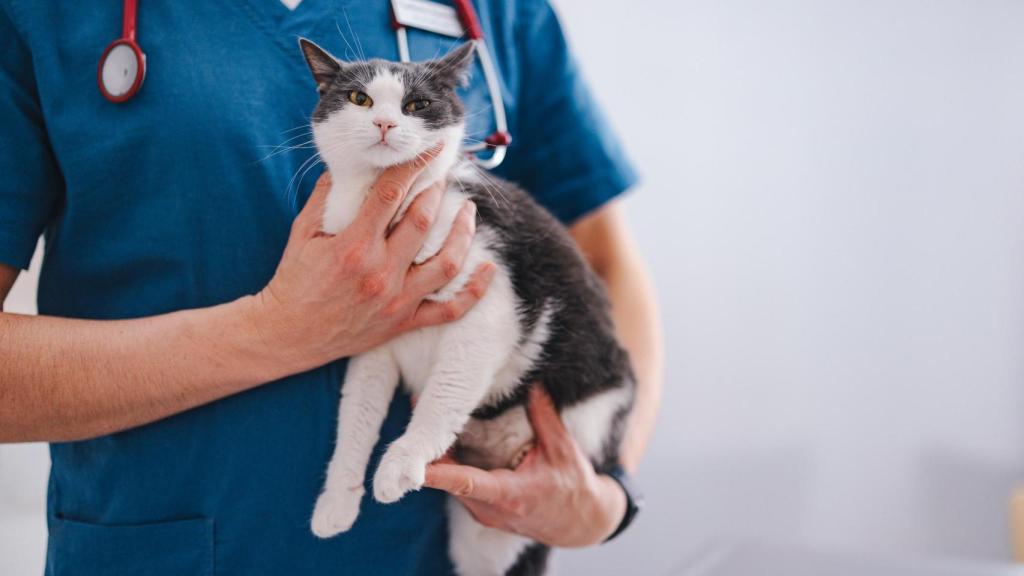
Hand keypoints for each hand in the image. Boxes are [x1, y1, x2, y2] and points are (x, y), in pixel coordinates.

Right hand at [249, 147, 494, 372]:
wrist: (288, 334)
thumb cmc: (293, 280)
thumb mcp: (303, 232)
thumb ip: (327, 196)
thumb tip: (350, 164)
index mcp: (354, 247)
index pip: (391, 194)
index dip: (413, 165)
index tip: (430, 147)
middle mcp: (380, 273)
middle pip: (423, 221)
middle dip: (438, 191)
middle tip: (445, 174)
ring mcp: (396, 301)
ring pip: (446, 263)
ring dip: (463, 233)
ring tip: (469, 212)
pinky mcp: (404, 323)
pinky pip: (450, 310)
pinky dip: (474, 290)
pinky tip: (488, 268)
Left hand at [424, 386, 626, 547]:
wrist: (579, 524)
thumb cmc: (573, 488)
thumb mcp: (564, 450)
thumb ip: (545, 417)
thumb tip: (534, 384)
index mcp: (511, 495)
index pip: (467, 484)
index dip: (439, 474)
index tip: (414, 464)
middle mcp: (491, 510)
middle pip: (450, 479)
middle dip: (431, 449)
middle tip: (418, 410)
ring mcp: (484, 514)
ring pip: (451, 485)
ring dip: (438, 457)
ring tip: (427, 420)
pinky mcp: (482, 513)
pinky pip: (458, 488)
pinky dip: (450, 467)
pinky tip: (445, 442)